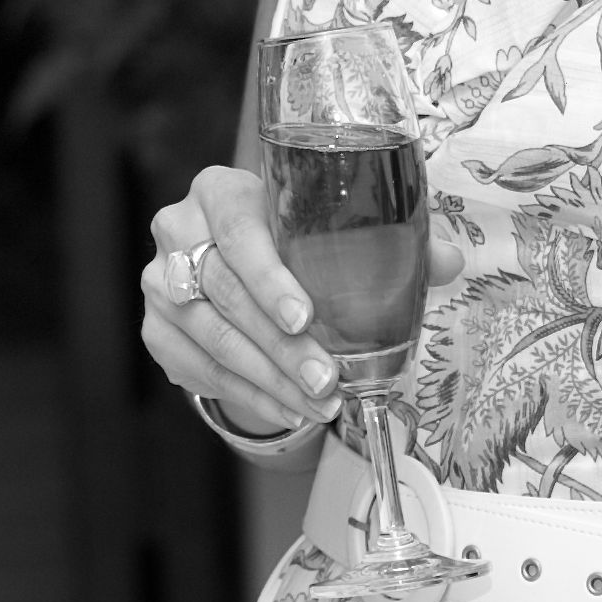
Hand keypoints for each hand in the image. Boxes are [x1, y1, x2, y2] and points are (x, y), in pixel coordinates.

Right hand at [140, 167, 465, 435]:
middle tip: (328, 380)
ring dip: (269, 378)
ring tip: (319, 405)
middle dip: (281, 345)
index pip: (237, 229)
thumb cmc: (290, 244)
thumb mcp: (333, 232)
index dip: (268, 275)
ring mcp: (158, 281)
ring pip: (211, 336)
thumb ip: (388, 242)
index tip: (304, 317)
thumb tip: (446, 259)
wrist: (236, 270)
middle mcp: (178, 229)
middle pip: (224, 290)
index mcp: (220, 191)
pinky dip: (248, 395)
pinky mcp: (156, 329)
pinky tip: (289, 410)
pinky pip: (199, 368)